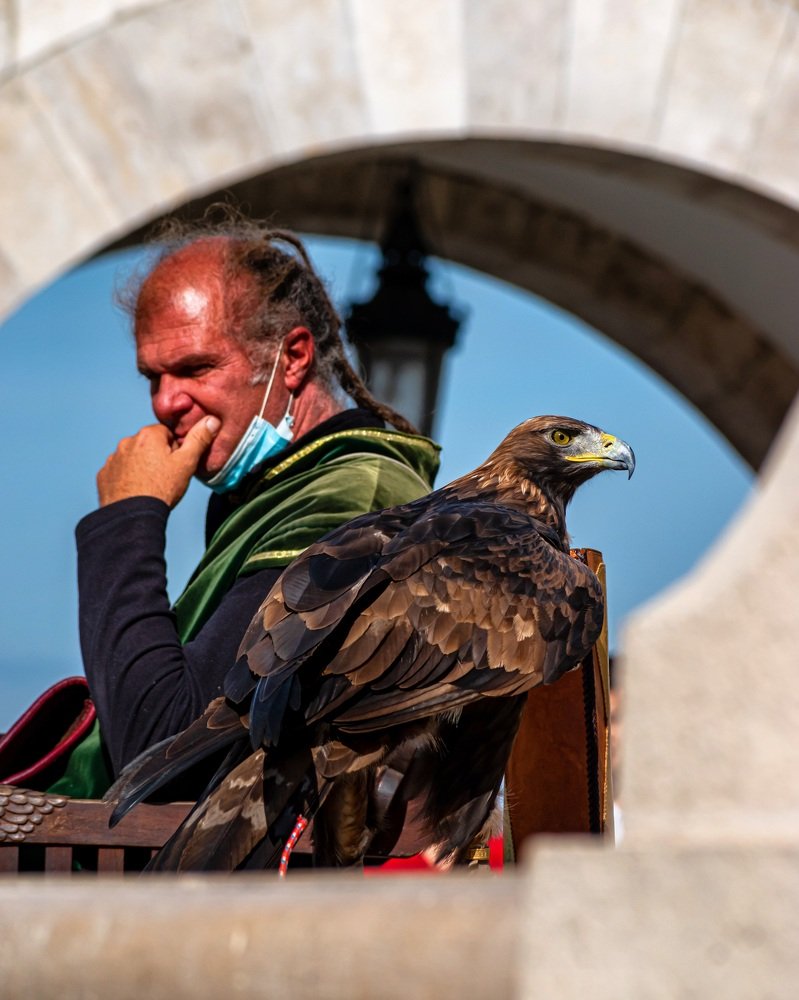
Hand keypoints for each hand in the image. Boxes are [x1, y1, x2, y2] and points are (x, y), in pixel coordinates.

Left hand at [97, 417, 220, 507]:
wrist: (133, 516)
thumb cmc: (161, 489)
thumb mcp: (187, 463)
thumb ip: (199, 439)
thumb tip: (211, 420)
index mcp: (149, 435)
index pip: (167, 434)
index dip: (175, 449)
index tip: (176, 465)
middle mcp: (127, 442)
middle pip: (149, 444)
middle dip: (157, 456)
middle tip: (165, 477)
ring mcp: (113, 459)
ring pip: (132, 457)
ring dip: (141, 466)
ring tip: (150, 485)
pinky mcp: (104, 475)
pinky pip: (118, 471)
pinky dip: (126, 478)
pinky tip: (135, 491)